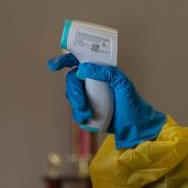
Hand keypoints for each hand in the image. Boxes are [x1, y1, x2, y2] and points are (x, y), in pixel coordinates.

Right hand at [46, 54, 166, 148]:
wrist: (135, 127)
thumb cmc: (132, 103)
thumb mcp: (123, 84)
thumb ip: (107, 73)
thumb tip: (84, 69)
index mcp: (100, 72)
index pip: (79, 60)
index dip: (64, 61)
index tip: (53, 66)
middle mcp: (92, 82)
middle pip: (72, 81)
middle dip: (74, 93)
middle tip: (81, 104)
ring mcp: (89, 96)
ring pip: (72, 96)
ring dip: (76, 106)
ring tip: (87, 114)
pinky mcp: (88, 110)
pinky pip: (76, 110)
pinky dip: (78, 115)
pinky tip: (86, 119)